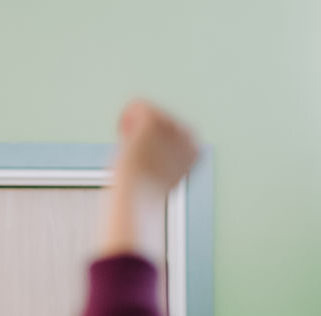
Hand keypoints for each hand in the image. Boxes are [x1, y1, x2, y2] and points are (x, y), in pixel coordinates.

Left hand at [99, 100, 197, 258]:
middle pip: (156, 120)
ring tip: (131, 157)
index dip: (150, 146)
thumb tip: (145, 167)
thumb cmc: (141, 203)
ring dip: (131, 133)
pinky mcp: (154, 123)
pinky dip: (125, 120)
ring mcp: (173, 127)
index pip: (167, 132)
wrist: (136, 205)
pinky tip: (125, 141)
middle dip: (142, 135)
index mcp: (195, 150)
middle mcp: (190, 135)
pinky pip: (136, 105)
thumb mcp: (157, 180)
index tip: (146, 167)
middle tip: (136, 163)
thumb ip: (159, 166)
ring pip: (144, 113)